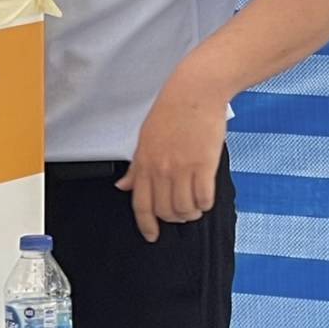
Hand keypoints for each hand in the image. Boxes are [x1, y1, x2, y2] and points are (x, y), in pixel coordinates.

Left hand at [115, 68, 228, 241]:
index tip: (152, 235)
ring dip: (191, 213)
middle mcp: (160, 168)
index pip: (140, 203)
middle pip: (164, 210)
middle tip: (180, 213)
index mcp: (143, 161)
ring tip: (195, 205)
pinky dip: (205, 204)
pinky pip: (204, 199)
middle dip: (173, 218)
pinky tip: (205, 197)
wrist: (195, 92)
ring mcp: (182, 168)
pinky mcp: (203, 165)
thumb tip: (123, 186)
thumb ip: (136, 166)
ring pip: (184, 209)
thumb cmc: (172, 111)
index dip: (146, 224)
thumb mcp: (145, 138)